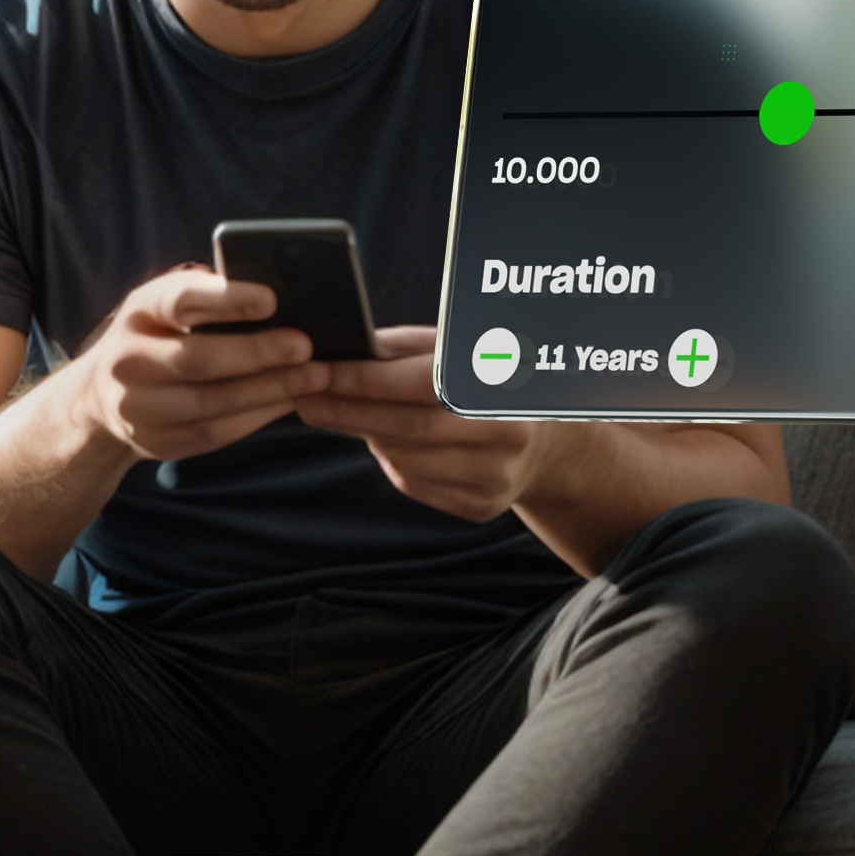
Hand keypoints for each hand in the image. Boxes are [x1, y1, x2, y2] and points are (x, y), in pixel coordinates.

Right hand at [69, 266, 332, 463]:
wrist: (103, 392)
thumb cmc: (161, 334)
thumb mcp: (170, 305)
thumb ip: (211, 298)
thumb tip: (287, 298)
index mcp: (140, 310)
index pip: (180, 300)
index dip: (226, 299)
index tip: (272, 299)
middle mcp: (128, 358)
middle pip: (198, 360)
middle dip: (258, 353)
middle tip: (307, 346)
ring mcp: (136, 406)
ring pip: (211, 403)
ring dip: (269, 390)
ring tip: (315, 377)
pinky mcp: (155, 442)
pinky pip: (214, 432)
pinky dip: (258, 416)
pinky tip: (290, 400)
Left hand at [294, 325, 540, 520]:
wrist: (550, 438)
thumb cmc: (488, 379)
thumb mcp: (459, 348)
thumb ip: (405, 348)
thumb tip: (343, 348)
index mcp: (502, 383)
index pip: (419, 384)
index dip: (363, 381)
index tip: (315, 373)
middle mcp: (505, 433)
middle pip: (408, 429)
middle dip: (349, 413)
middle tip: (304, 398)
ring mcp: (496, 476)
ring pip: (407, 460)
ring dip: (367, 435)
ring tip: (340, 413)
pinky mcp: (482, 507)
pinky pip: (416, 484)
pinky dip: (391, 460)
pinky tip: (385, 440)